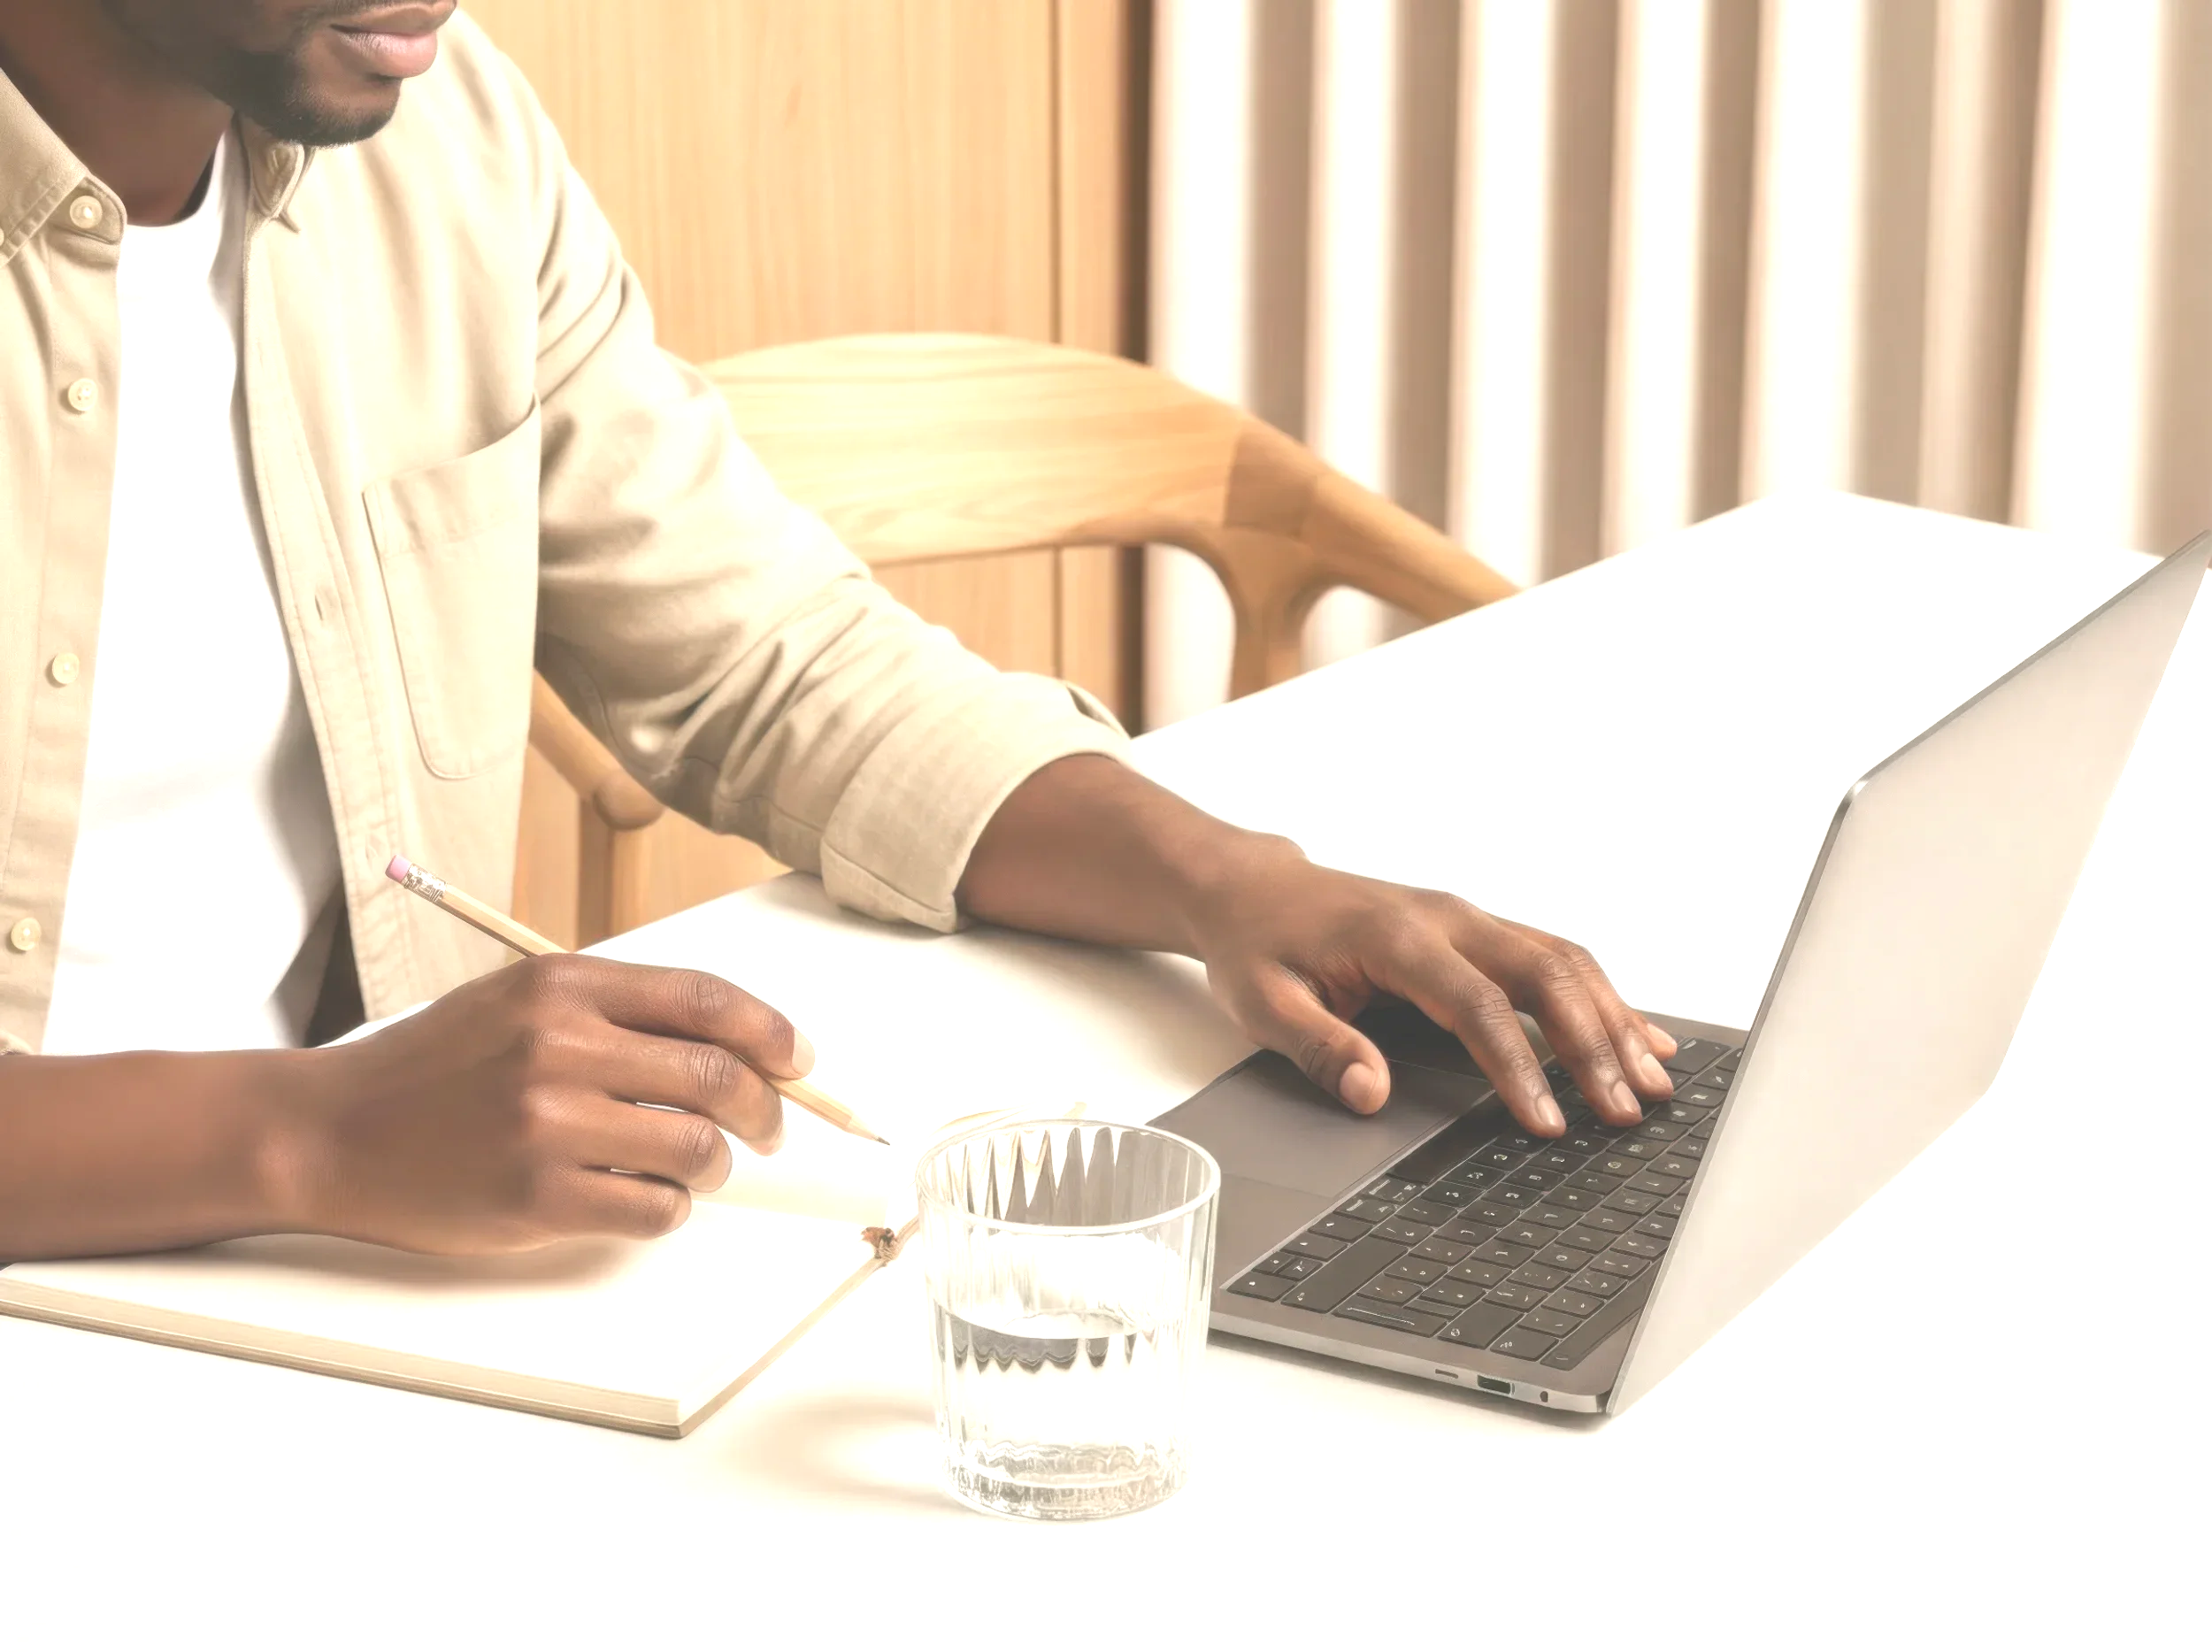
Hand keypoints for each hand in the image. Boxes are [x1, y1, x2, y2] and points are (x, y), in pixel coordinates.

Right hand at [278, 954, 812, 1253]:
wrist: (331, 1132)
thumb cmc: (435, 1070)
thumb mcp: (519, 1005)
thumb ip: (616, 1016)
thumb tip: (733, 1049)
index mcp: (563, 987)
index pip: (706, 999)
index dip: (771, 1033)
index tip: (799, 1062)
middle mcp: (559, 1045)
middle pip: (717, 1076)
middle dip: (765, 1110)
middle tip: (766, 1131)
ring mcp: (548, 1123)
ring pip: (696, 1148)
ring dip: (714, 1167)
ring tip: (693, 1170)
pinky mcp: (537, 1196)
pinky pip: (655, 1210)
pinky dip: (669, 1210)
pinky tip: (643, 1200)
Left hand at [1186, 839, 1677, 1135]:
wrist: (1254, 888)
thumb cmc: (1259, 945)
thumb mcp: (1264, 1004)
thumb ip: (1322, 1048)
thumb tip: (1372, 1094)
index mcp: (1396, 936)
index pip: (1476, 1005)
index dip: (1519, 1067)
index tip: (1548, 1122)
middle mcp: (1447, 918)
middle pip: (1542, 975)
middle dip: (1593, 1045)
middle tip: (1624, 1111)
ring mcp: (1468, 919)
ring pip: (1561, 962)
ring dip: (1612, 1019)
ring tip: (1653, 1082)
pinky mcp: (1477, 929)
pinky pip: (1553, 957)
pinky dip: (1601, 997)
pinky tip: (1639, 1034)